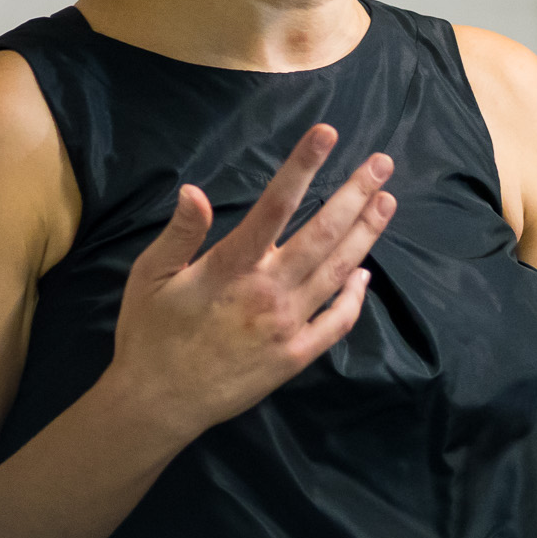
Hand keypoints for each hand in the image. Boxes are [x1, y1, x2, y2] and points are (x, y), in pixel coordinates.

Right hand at [108, 124, 396, 440]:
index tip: (327, 134)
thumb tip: (194, 188)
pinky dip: (355, 297)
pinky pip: (336, 323)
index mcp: (232, 266)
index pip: (276, 204)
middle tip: (382, 163)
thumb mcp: (149, 276)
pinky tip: (365, 274)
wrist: (158, 403)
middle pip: (323, 233)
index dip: (303, 165)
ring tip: (387, 202)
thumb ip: (179, 232)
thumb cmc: (149, 334)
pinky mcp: (295, 357)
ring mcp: (287, 325)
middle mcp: (268, 291)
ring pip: (338, 271)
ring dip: (366, 235)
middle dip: (356, 193)